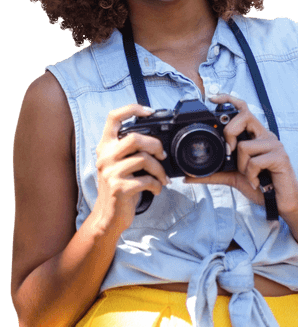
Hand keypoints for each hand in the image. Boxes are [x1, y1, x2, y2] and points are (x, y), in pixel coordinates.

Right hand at [93, 103, 169, 233]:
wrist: (109, 217)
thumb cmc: (120, 189)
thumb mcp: (119, 165)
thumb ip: (129, 151)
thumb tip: (156, 142)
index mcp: (105, 147)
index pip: (113, 118)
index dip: (132, 109)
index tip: (149, 112)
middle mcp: (105, 157)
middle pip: (134, 138)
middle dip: (155, 145)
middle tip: (162, 156)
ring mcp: (111, 173)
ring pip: (144, 159)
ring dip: (159, 170)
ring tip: (162, 178)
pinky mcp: (119, 188)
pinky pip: (146, 180)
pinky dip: (157, 185)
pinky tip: (156, 189)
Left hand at [184, 93, 297, 216]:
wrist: (281, 203)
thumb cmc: (261, 187)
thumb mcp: (233, 178)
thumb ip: (213, 174)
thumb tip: (188, 177)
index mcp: (256, 137)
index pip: (244, 110)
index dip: (229, 100)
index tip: (213, 98)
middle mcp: (266, 136)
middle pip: (245, 116)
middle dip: (230, 133)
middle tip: (230, 153)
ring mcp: (274, 145)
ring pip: (245, 145)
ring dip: (242, 166)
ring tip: (251, 177)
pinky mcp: (280, 157)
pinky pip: (255, 161)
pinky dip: (251, 175)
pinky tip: (258, 182)